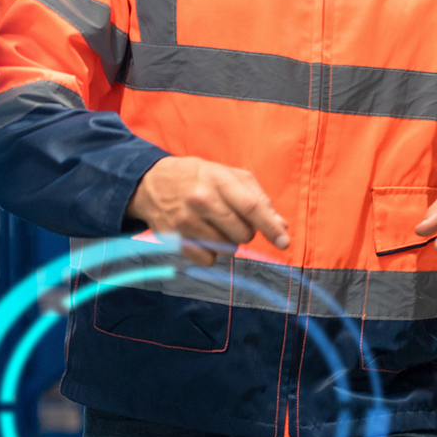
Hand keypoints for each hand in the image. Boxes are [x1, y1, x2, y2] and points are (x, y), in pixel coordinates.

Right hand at [127, 156, 289, 266]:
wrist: (152, 182)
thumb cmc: (200, 178)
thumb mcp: (230, 176)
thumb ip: (258, 198)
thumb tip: (281, 226)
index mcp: (219, 180)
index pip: (252, 208)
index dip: (271, 227)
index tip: (284, 242)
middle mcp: (202, 200)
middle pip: (242, 233)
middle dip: (247, 233)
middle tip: (235, 222)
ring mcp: (186, 221)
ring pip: (227, 249)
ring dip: (229, 243)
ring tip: (216, 226)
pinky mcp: (174, 239)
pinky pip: (208, 260)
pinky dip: (211, 253)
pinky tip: (203, 236)